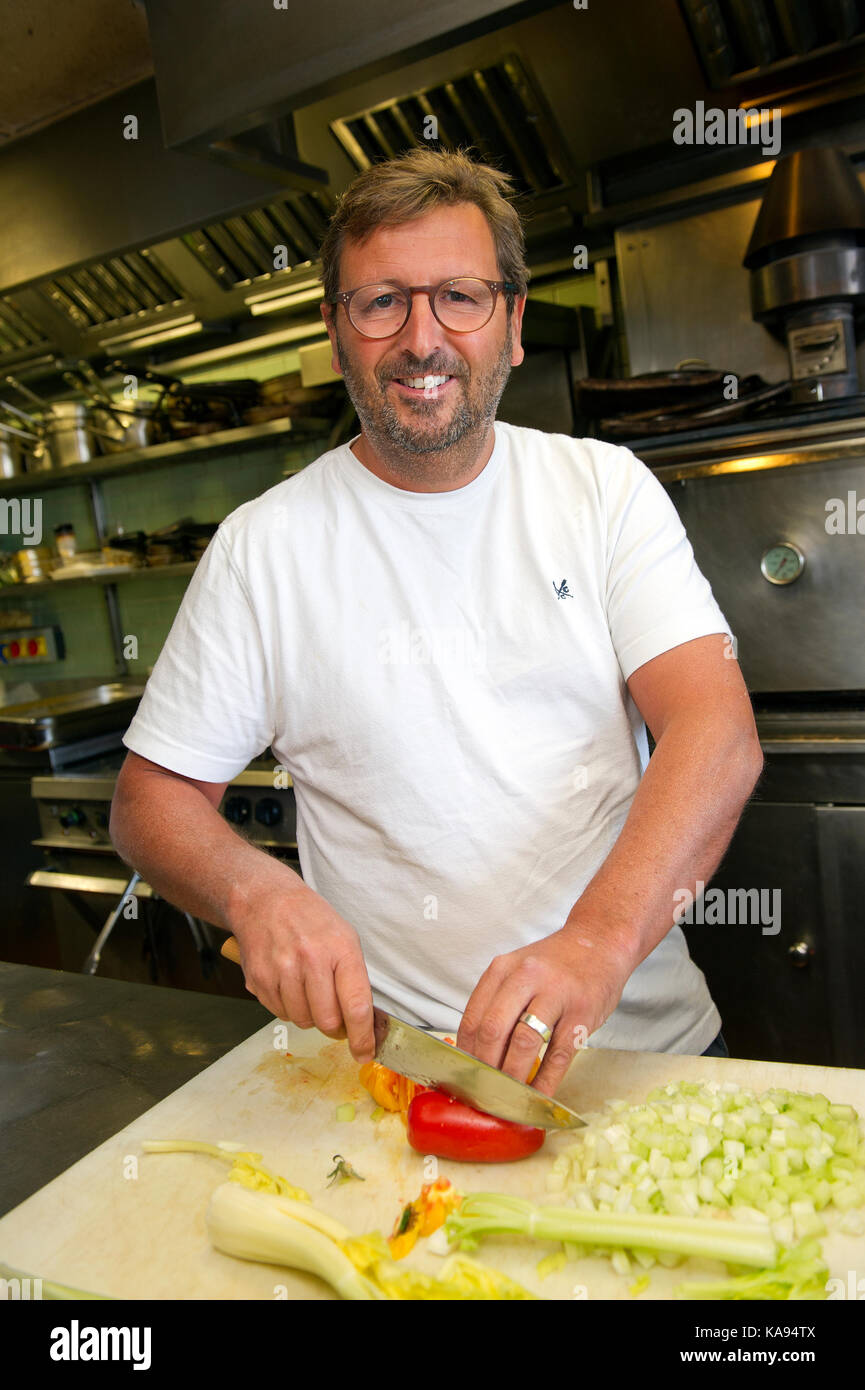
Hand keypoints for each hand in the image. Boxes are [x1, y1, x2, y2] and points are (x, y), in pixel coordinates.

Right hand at [231, 880, 374, 1062]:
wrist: (265, 901)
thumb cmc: (311, 920)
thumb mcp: (345, 939)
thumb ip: (354, 980)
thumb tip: (365, 1024)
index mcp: (340, 949)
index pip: (356, 1006)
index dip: (362, 1037)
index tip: (365, 1053)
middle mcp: (311, 960)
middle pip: (327, 1020)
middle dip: (334, 1027)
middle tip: (334, 1016)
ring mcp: (282, 970)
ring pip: (302, 1021)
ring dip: (309, 1015)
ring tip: (307, 988)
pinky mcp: (259, 979)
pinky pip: (279, 1013)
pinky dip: (288, 1007)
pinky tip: (288, 983)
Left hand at [456, 926, 632, 1096]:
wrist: (600, 943)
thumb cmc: (554, 965)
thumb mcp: (518, 970)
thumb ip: (497, 1002)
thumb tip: (476, 1053)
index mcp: (503, 969)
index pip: (473, 1018)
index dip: (466, 1054)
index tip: (466, 1076)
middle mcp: (526, 977)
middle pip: (493, 1030)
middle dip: (485, 1068)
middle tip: (484, 1091)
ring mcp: (556, 995)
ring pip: (525, 1043)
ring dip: (513, 1077)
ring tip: (508, 1097)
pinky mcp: (582, 1014)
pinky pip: (559, 1055)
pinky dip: (545, 1082)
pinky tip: (537, 1096)